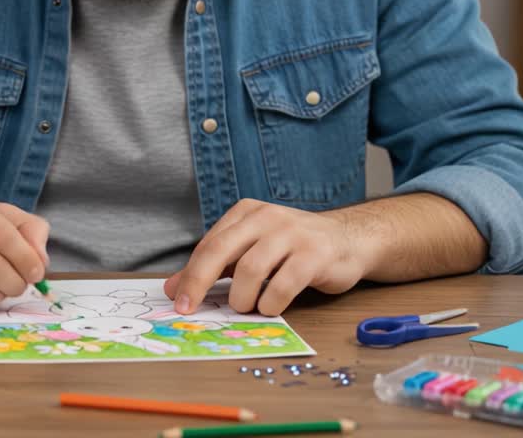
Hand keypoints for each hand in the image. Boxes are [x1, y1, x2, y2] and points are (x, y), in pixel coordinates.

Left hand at [164, 199, 371, 316]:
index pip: (209, 244)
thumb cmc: (294, 248)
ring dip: (242, 297)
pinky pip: (283, 284)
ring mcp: (292, 233)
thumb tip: (173, 288)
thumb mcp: (252, 249)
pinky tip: (271, 308)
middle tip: (190, 309)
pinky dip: (271, 303)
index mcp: (246, 213)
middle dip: (199, 282)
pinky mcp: (315, 253)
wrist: (349, 239)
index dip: (190, 275)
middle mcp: (266, 217)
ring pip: (250, 268)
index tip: (177, 301)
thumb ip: (216, 266)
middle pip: (221, 250)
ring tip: (247, 308)